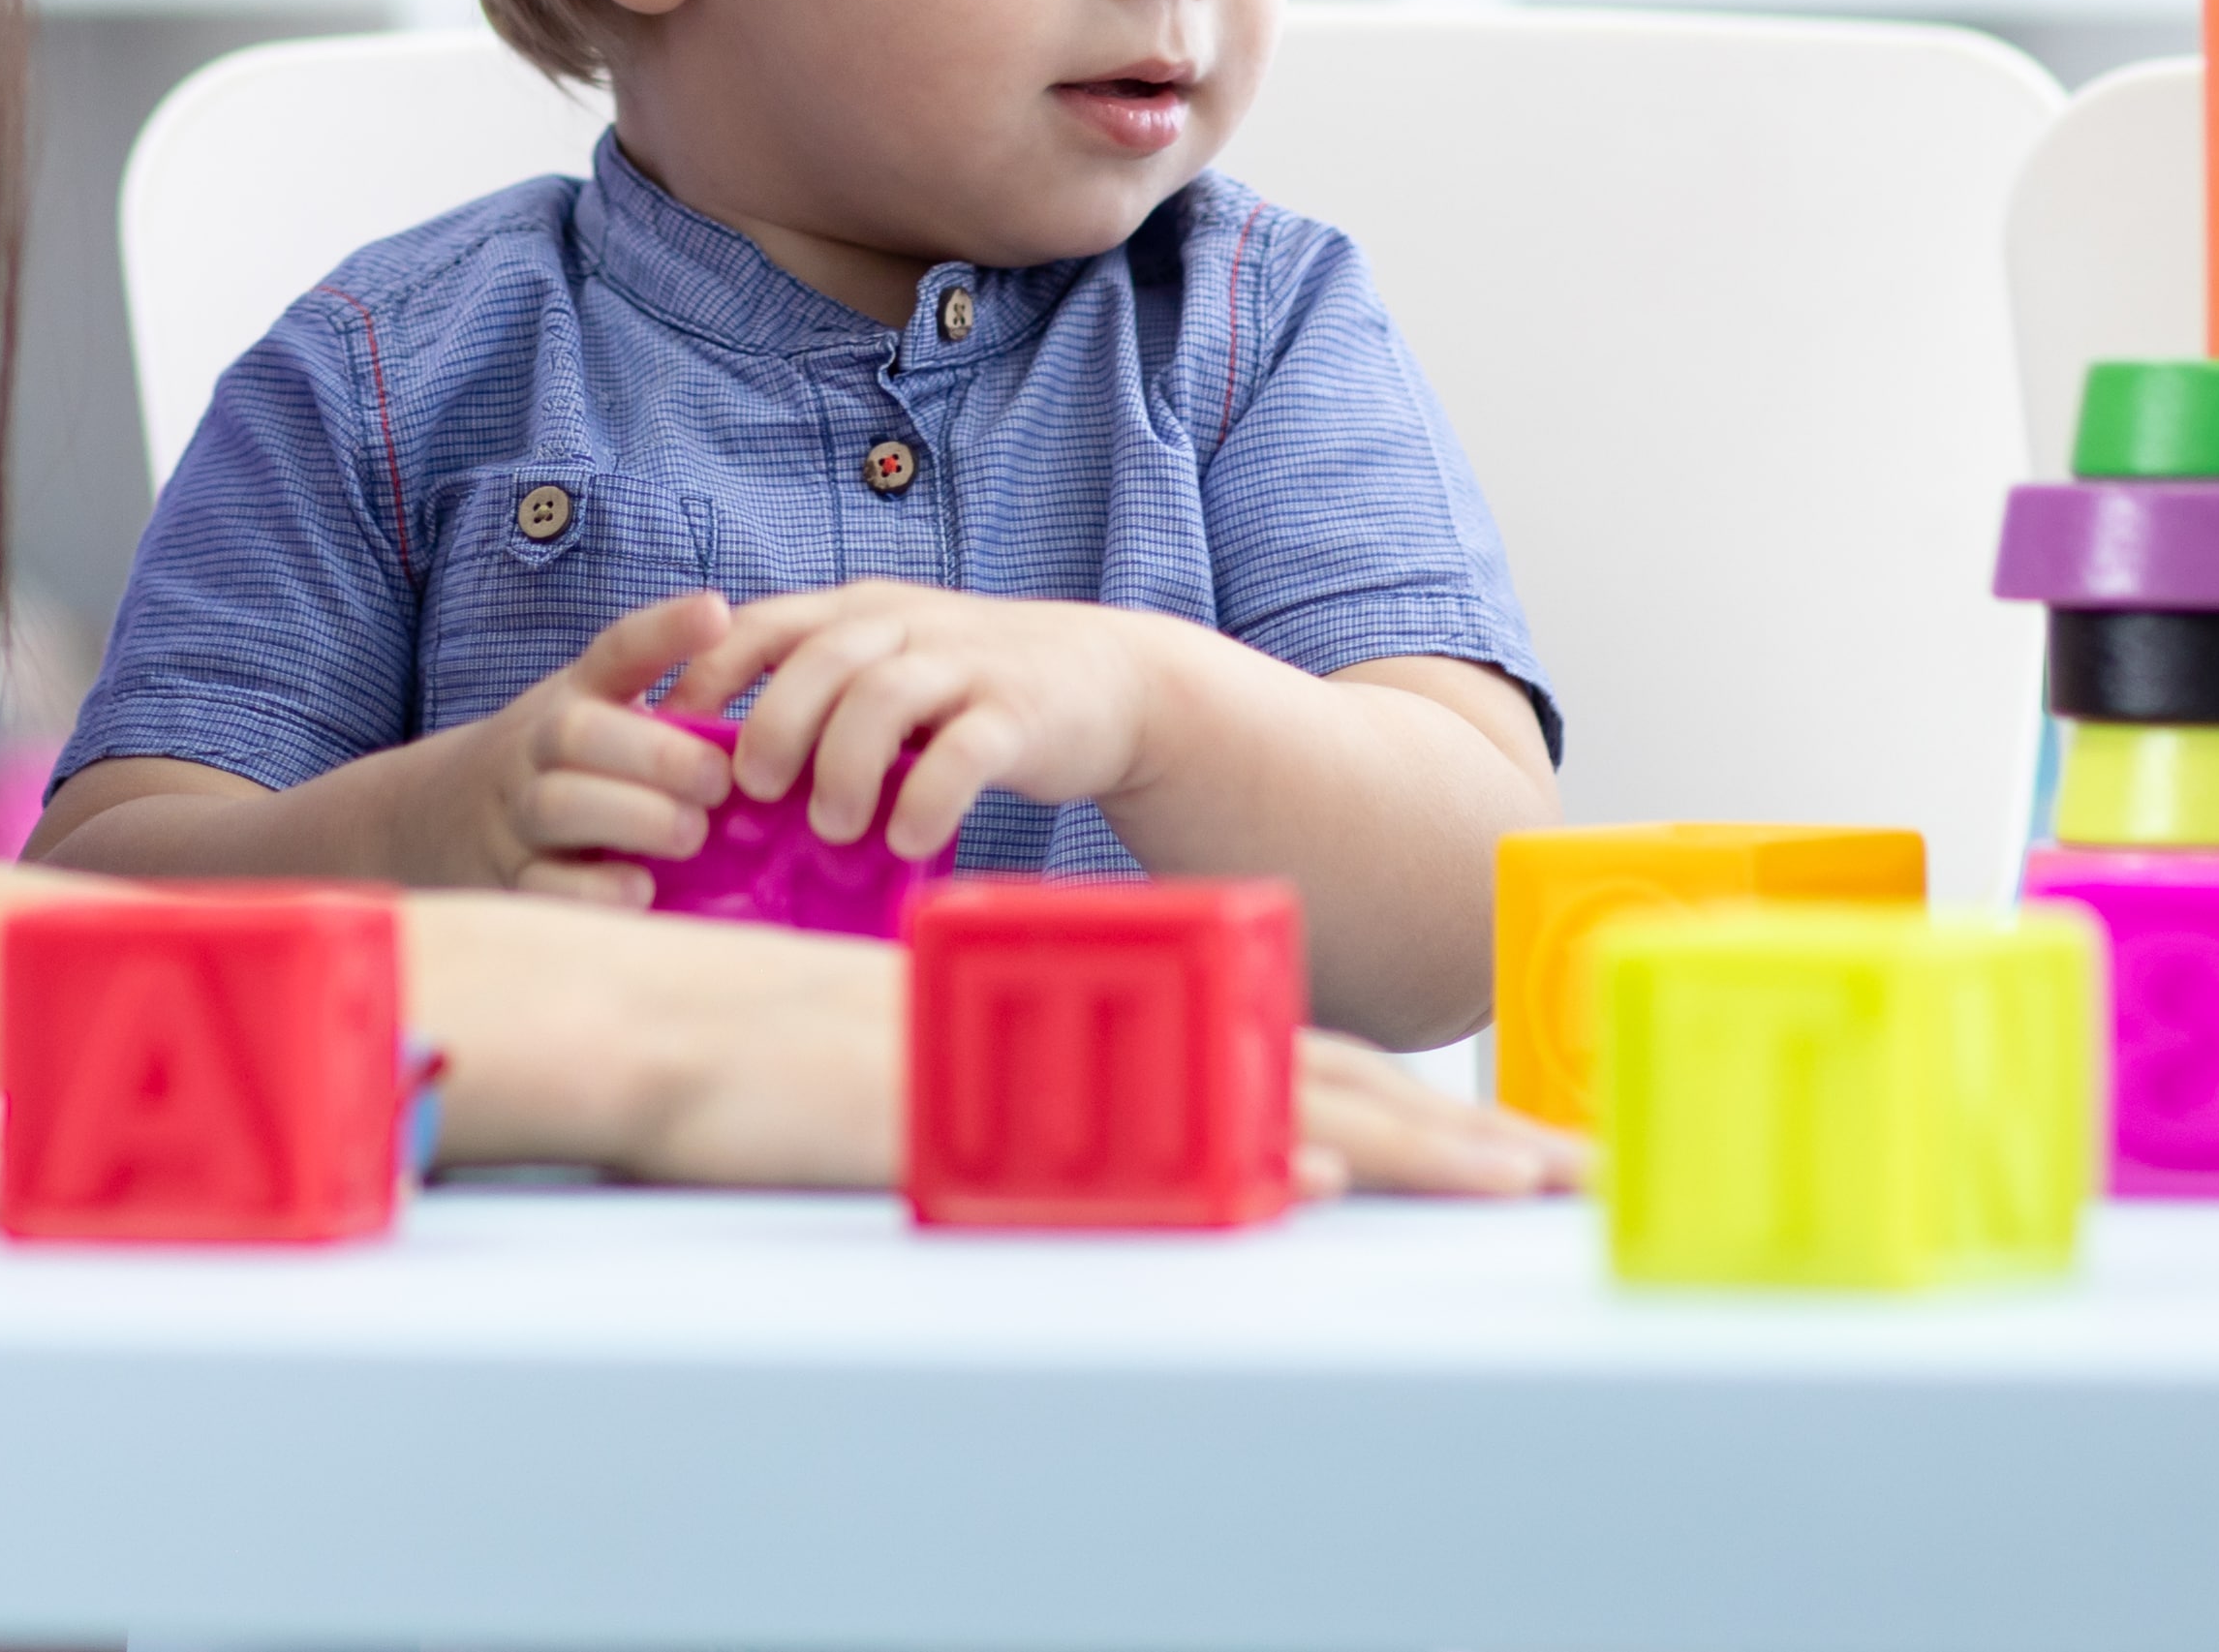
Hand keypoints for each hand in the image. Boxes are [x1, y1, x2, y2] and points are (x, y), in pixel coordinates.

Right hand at [416, 899, 1583, 1198]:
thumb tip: (1108, 1158)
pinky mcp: (1007, 1109)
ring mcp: (1062, 1071)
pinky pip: (1148, 1131)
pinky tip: (1317, 1175)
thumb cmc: (769, 1069)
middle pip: (1312, 1082)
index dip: (1398, 1113)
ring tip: (1510, 1189)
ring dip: (1398, 1147)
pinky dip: (1240, 1148)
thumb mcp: (936, 1076)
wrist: (649, 1028)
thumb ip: (1025, 1100)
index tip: (1505, 1160)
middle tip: (1569, 1178)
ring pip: (1268, 1100)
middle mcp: (1095, 1043)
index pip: (1278, 1065)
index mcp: (1095, 1038)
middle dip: (1447, 1141)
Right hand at [428, 594, 736, 901]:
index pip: (616, 651)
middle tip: (719, 783)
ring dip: (631, 817)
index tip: (716, 614)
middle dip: (654, 756)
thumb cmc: (576, 765)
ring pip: (555, 805)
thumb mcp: (610, 715)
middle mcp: (538, 745)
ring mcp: (515, 813)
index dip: (665, 630)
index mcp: (579, 694)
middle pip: (576, 732)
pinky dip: (592, 891)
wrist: (447, 816)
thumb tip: (790, 708)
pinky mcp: (509, 879)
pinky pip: (540, 885)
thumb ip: (681, 710)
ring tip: (691, 834)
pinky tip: (642, 891)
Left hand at [672, 583, 1172, 856]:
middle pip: (819, 658)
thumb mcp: (893, 669)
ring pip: (883, 698)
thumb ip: (824, 699)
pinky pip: (964, 752)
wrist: (1108, 681)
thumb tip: (725, 776)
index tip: (675, 736)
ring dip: (843, 768)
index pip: (766, 623)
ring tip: (830, 828)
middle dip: (774, 726)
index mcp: (865, 612)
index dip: (710, 674)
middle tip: (753, 792)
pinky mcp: (1019, 713)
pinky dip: (926, 797)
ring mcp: (968, 665)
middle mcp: (910, 626)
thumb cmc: (975, 690)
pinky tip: (906, 838)